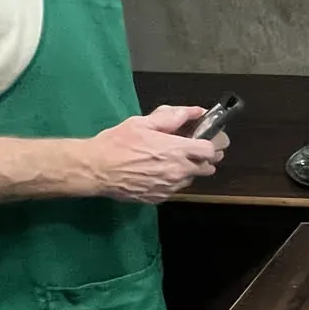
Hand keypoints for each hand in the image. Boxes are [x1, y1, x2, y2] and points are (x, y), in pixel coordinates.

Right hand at [86, 104, 226, 202]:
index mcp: (177, 150)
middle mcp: (178, 172)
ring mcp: (170, 187)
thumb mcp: (143, 122)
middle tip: (191, 152)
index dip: (209, 145)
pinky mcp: (160, 198)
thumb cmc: (118, 142)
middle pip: (208, 168)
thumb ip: (172, 117)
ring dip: (187, 171)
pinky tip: (156, 173)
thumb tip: (195, 111)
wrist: (97, 169)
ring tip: (169, 162)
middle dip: (203, 160)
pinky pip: (174, 189)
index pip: (210, 151)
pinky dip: (171, 181)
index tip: (201, 141)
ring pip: (191, 180)